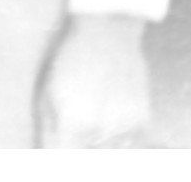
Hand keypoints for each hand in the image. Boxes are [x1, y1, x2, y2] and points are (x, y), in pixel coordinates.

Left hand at [38, 14, 150, 146]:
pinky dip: (118, 133)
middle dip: (79, 145)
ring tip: (95, 108)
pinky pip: (128, 143)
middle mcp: (101, 130)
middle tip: (78, 117)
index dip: (61, 154)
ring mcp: (125, 127)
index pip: (65, 159)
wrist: (108, 32)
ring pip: (107, 152)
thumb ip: (48, 132)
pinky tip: (110, 107)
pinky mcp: (143, 122)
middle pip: (87, 157)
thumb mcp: (47, 92)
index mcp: (73, 122)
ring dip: (99, 140)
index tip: (62, 144)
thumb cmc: (72, 58)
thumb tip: (49, 157)